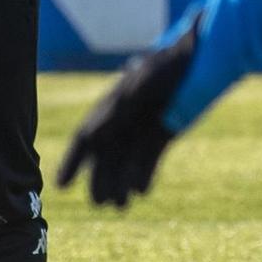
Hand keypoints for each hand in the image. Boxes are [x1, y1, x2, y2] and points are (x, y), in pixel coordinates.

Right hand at [56, 19, 198, 207]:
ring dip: (120, 182)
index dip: (72, 162)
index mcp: (110, 105)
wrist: (199, 56)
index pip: (85, 138)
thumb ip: (118, 108)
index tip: (62, 186)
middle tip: (99, 203)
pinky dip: (143, 173)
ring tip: (120, 205)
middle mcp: (123, 118)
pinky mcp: (163, 130)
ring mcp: (143, 125)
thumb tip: (90, 135)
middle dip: (99, 179)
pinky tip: (141, 191)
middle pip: (105, 155)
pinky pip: (149, 157)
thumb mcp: (142, 84)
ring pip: (126, 160)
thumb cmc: (169, 65)